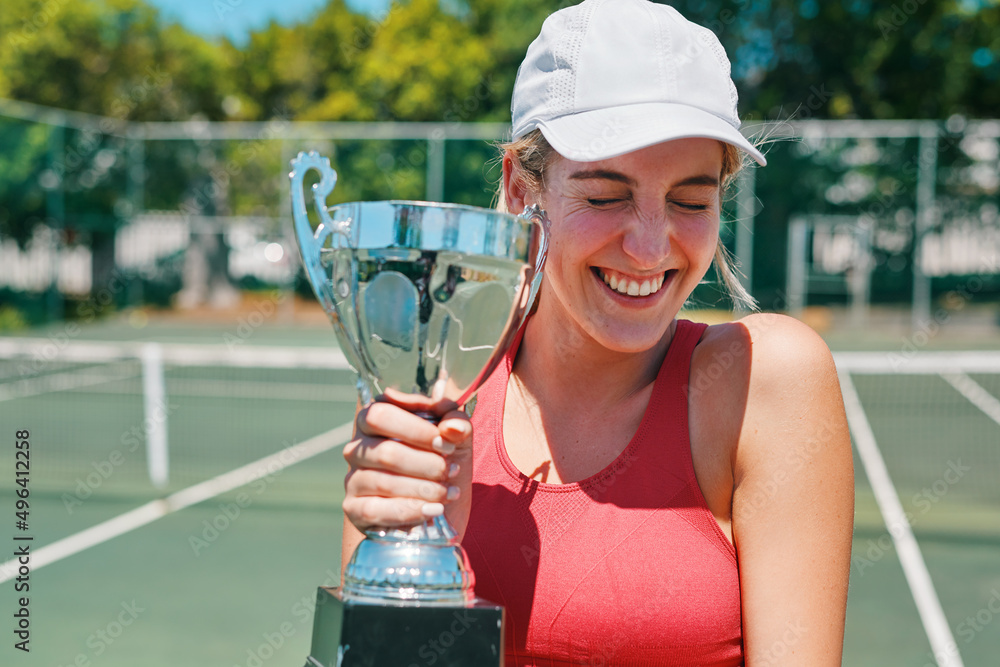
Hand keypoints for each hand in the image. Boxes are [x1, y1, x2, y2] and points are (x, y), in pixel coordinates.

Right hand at [342, 390, 473, 535]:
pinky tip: (433, 510)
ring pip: (383, 483)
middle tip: (451, 471)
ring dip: (423, 489)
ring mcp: (353, 479)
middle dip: (426, 464)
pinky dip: (409, 511)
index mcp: (375, 419)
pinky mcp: (355, 509)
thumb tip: (453, 427)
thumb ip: (457, 424)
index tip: (446, 444)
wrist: (441, 510)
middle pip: (385, 452)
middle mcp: (357, 448)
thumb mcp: (456, 440)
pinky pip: (375, 511)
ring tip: (449, 493)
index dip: (416, 430)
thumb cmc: (442, 465)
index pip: (381, 415)